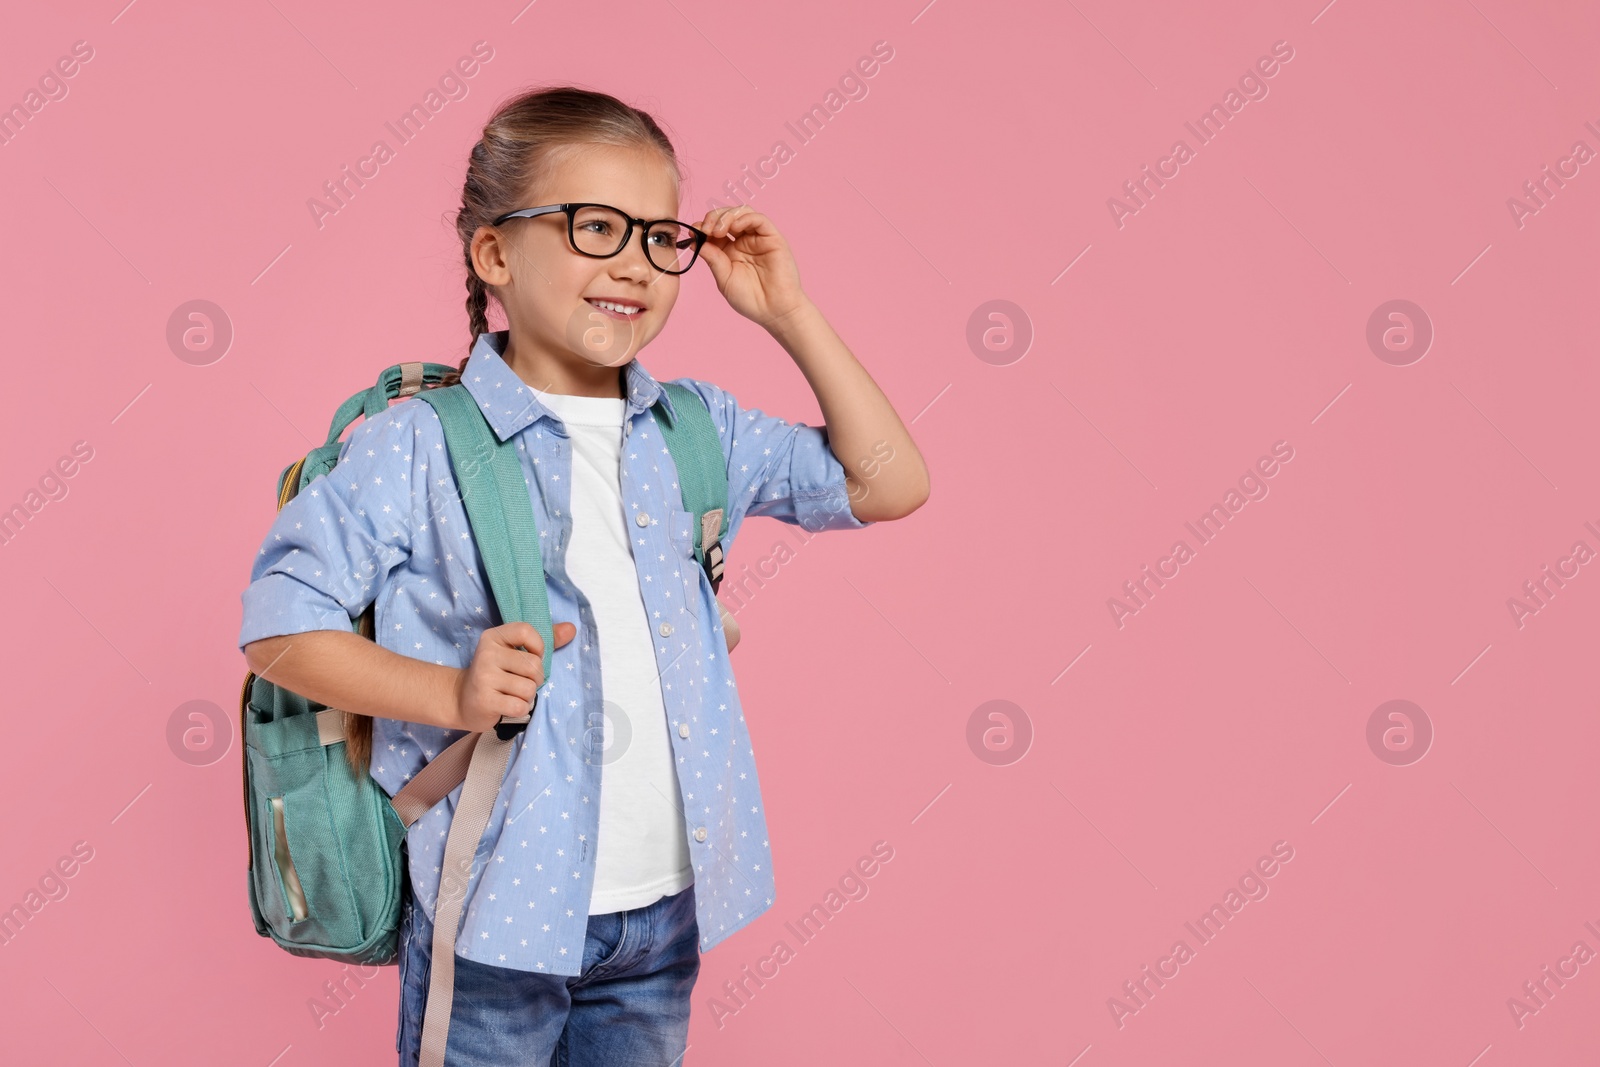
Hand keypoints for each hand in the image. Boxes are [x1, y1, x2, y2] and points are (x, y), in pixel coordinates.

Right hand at [452, 621, 576, 732]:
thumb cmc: (497, 674)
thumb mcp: (515, 652)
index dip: (538, 647)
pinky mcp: (484, 700)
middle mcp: (486, 653)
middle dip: (535, 679)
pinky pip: (520, 706)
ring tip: (512, 694)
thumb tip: (571, 629)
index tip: (531, 657)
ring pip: (529, 688)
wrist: (462, 700)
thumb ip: (546, 640)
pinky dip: (520, 709)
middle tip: (520, 682)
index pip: (527, 631)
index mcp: (493, 636)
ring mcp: (484, 677)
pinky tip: (508, 706)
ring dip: (527, 696)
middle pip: (534, 665)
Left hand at [696, 206, 810, 328]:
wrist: (774, 311)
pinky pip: (758, 219)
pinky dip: (744, 217)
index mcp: (730, 251)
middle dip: (712, 218)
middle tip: (705, 229)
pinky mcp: (772, 237)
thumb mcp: (724, 279)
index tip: (694, 233)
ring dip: (726, 216)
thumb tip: (695, 241)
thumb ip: (712, 259)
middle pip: (726, 217)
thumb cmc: (751, 299)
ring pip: (741, 212)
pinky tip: (735, 227)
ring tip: (718, 230)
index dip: (703, 227)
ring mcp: (758, 238)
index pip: (714, 230)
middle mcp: (744, 241)